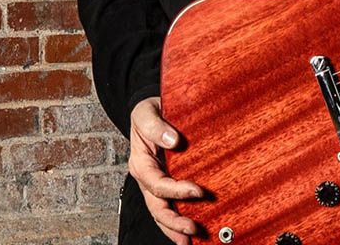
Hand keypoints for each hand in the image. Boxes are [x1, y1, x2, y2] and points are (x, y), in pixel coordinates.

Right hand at [129, 96, 203, 244]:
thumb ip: (156, 125)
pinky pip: (170, 204)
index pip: (157, 184)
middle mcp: (147, 177)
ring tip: (190, 241)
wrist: (153, 108)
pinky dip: (178, 219)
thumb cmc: (149, 109)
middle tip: (193, 229)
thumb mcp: (146, 111)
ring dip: (175, 228)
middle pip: (157, 206)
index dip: (177, 191)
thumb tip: (172, 140)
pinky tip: (190, 232)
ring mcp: (156, 182)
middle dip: (174, 221)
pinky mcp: (167, 181)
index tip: (198, 192)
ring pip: (161, 211)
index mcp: (140, 163)